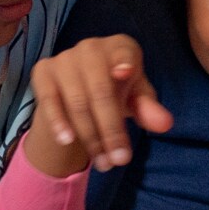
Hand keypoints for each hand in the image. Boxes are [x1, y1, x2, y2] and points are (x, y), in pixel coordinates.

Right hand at [24, 34, 172, 176]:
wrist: (79, 92)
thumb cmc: (117, 91)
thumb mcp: (137, 101)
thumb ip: (149, 109)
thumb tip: (165, 124)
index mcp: (120, 47)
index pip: (124, 53)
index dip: (124, 61)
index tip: (124, 73)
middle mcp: (91, 47)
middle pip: (101, 91)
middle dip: (111, 130)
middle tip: (120, 160)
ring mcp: (65, 58)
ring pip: (78, 102)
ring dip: (91, 137)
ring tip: (104, 162)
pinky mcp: (43, 71)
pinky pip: (49, 100)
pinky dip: (58, 121)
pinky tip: (66, 140)